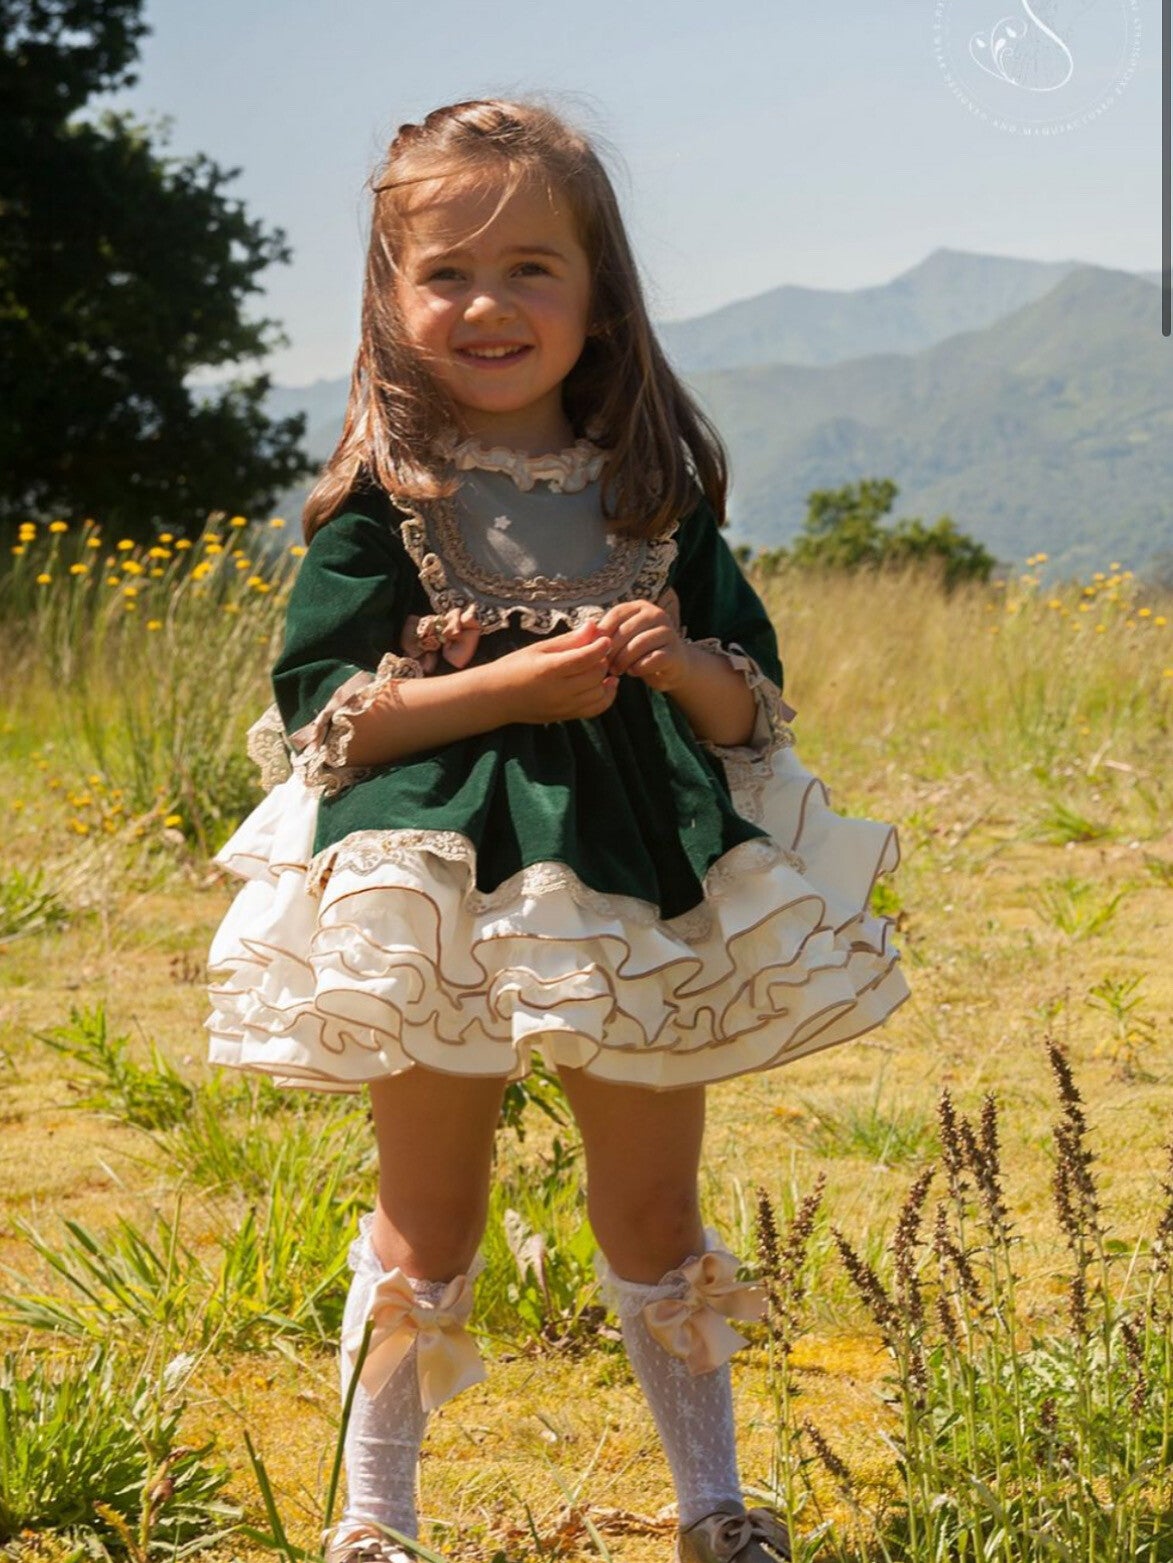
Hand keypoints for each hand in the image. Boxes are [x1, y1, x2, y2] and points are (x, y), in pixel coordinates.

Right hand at [489, 619, 618, 724]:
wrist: (496, 698)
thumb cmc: (514, 667)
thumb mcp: (539, 648)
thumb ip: (568, 640)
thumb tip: (593, 626)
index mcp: (549, 670)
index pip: (585, 658)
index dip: (600, 646)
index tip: (605, 638)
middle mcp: (559, 691)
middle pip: (596, 675)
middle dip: (602, 661)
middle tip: (598, 651)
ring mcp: (563, 707)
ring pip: (599, 693)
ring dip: (605, 678)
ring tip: (600, 666)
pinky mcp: (565, 716)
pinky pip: (596, 709)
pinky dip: (606, 697)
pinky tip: (606, 684)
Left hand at [595, 598, 693, 691]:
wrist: (673, 665)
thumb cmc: (640, 651)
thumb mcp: (622, 638)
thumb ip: (606, 633)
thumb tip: (583, 630)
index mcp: (640, 606)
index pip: (616, 615)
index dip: (602, 634)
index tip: (594, 650)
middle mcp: (656, 614)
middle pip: (625, 631)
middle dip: (611, 651)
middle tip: (605, 665)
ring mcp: (668, 631)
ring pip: (638, 645)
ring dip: (623, 661)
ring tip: (617, 670)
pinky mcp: (675, 652)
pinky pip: (651, 660)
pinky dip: (638, 668)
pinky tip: (633, 672)